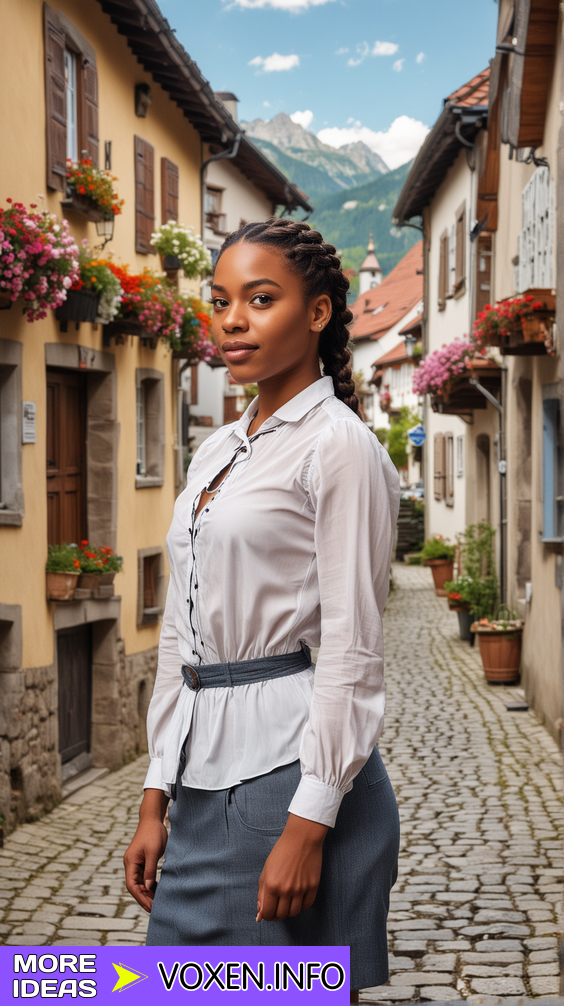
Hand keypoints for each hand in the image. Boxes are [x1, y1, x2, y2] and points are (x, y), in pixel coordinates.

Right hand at [124, 789, 168, 912]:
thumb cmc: (153, 833)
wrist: (152, 819)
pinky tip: (157, 891)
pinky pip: (144, 877)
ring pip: (140, 883)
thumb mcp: (152, 852)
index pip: (132, 885)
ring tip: (157, 903)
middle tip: (155, 909)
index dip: (140, 897)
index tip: (150, 906)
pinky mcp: (142, 861)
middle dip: (144, 898)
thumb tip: (149, 888)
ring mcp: (136, 863)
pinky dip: (150, 885)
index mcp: (130, 862)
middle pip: (136, 886)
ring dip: (147, 893)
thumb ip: (149, 870)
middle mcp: (131, 864)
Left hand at [256, 813, 327, 921]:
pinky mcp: (313, 886)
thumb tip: (260, 915)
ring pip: (294, 913)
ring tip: (288, 901)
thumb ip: (261, 894)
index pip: (267, 913)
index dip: (267, 916)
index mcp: (271, 885)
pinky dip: (302, 905)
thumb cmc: (281, 853)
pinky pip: (307, 905)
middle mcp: (286, 889)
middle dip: (277, 914)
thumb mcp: (266, 871)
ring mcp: (300, 888)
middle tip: (278, 906)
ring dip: (289, 910)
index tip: (268, 912)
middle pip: (281, 915)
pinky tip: (298, 896)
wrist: (301, 839)